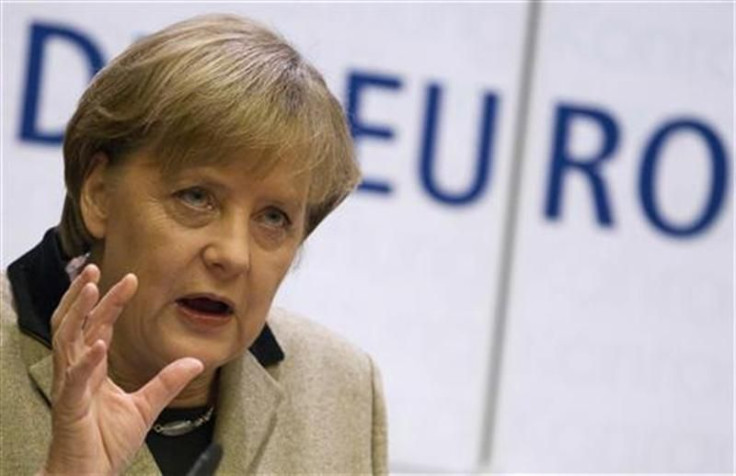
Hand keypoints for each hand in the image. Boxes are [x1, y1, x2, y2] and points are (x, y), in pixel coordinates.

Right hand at [42, 264, 203, 474]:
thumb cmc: (106, 444)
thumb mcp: (146, 407)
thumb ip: (168, 382)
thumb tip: (195, 362)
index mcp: (92, 369)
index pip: (99, 325)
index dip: (110, 301)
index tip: (130, 278)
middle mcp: (76, 372)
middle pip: (75, 324)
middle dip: (83, 295)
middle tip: (93, 267)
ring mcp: (70, 388)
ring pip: (66, 341)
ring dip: (77, 313)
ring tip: (89, 287)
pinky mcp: (69, 408)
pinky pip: (76, 380)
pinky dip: (86, 360)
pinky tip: (98, 343)